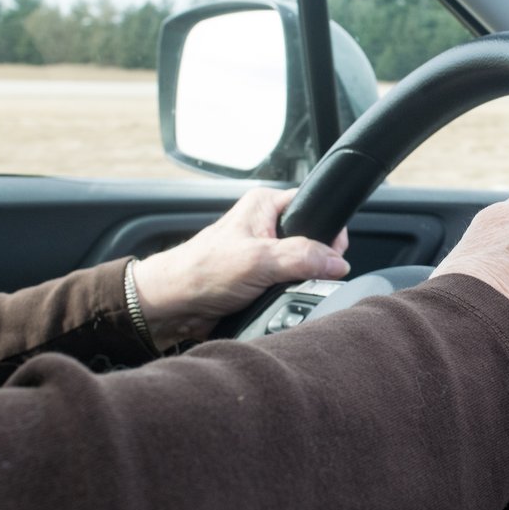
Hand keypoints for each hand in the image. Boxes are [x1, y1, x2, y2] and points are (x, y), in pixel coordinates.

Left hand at [132, 188, 349, 348]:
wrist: (172, 304)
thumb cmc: (199, 272)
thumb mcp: (258, 260)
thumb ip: (302, 258)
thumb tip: (336, 263)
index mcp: (264, 205)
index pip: (313, 206)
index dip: (328, 231)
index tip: (332, 254)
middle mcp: (264, 225)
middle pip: (311, 240)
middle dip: (313, 262)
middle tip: (302, 276)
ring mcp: (262, 253)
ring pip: (300, 266)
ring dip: (298, 281)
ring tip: (283, 290)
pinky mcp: (258, 278)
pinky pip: (287, 284)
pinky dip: (287, 294)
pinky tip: (277, 300)